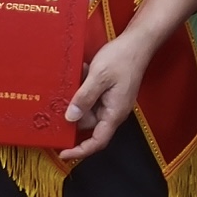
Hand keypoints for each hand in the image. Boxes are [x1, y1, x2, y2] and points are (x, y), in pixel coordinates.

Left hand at [63, 29, 152, 165]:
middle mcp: (114, 111)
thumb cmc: (122, 58)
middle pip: (88, 124)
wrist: (138, 42)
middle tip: (58, 101)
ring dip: (78, 97)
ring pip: (88, 109)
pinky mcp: (109, 93)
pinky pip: (92, 98)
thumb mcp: (99, 76)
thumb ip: (84, 97)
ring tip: (76, 79)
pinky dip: (84, 89)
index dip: (80, 151)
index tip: (63, 153)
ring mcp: (112, 102)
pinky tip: (82, 73)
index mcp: (114, 113)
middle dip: (73, 113)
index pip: (98, 141)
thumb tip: (70, 118)